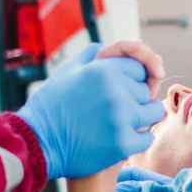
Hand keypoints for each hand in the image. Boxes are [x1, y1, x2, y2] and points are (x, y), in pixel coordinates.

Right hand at [18, 43, 165, 179]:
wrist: (37, 143)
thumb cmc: (49, 106)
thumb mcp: (67, 72)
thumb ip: (89, 57)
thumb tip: (103, 48)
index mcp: (104, 70)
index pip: (138, 68)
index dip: (130, 79)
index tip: (119, 90)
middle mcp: (116, 91)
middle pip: (146, 90)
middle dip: (135, 98)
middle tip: (115, 109)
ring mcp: (121, 118)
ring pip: (153, 112)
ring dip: (142, 117)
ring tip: (125, 122)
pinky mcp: (122, 144)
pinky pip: (147, 138)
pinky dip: (137, 139)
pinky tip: (122, 138)